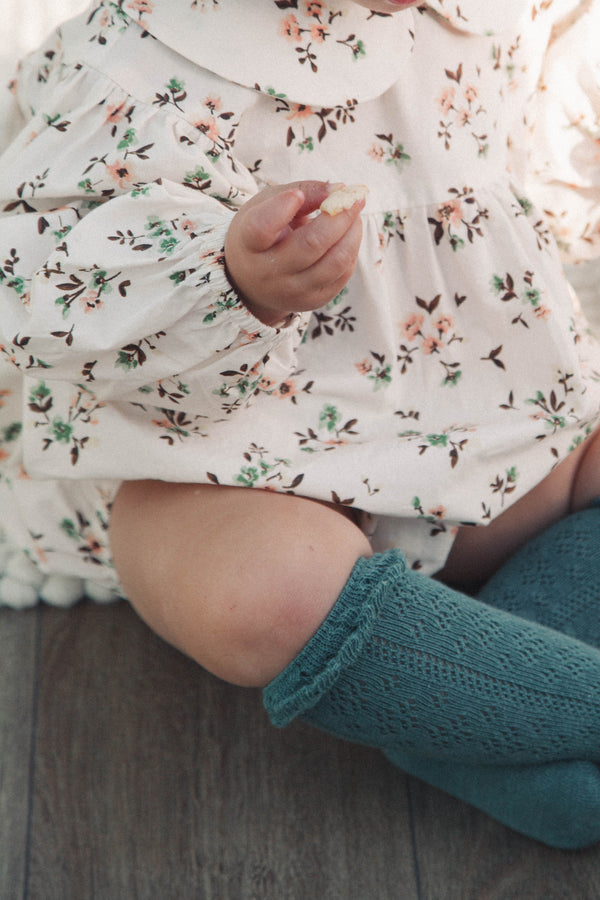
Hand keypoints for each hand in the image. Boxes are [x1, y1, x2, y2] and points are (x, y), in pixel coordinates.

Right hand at [224, 181, 363, 325]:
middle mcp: (268, 273)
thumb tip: (338, 189)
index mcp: (249, 244)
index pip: (261, 229)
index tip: (296, 195)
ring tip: (355, 215)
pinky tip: (349, 235)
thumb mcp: (267, 206)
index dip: (281, 209)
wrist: (252, 282)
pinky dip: (351, 250)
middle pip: (311, 244)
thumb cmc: (262, 234)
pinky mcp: (313, 301)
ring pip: (335, 262)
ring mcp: (292, 291)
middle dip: (340, 216)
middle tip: (354, 197)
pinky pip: (342, 274)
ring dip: (353, 233)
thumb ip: (300, 191)